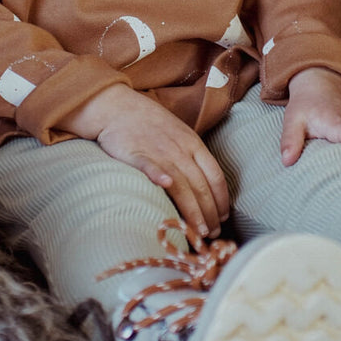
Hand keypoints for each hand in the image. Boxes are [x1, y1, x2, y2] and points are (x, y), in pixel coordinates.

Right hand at [61, 84, 229, 237]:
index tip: (223, 217)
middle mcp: (179, 149)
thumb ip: (191, 156)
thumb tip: (205, 184)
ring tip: (199, 231)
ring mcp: (158, 151)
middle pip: (200, 185)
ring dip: (192, 209)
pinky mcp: (135, 153)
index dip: (221, 198)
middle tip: (212, 234)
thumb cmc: (148, 123)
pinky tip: (164, 186)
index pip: (215, 174)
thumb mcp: (178, 134)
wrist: (117, 106)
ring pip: (181, 183)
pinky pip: (148, 165)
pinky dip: (157, 175)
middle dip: (210, 212)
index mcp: (192, 143)